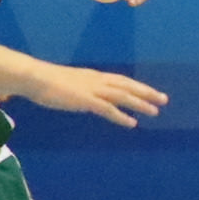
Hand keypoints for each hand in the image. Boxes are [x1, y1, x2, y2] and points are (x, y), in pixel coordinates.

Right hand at [29, 64, 169, 126]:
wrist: (34, 77)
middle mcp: (97, 80)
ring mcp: (92, 90)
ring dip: (140, 103)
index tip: (151, 92)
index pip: (121, 80)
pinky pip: (107, 109)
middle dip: (147, 92)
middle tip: (164, 99)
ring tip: (155, 111)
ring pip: (122, 96)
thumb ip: (80, 90)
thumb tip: (85, 98)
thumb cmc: (45, 82)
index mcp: (93, 76)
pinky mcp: (85, 100)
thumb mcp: (69, 84)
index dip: (137, 86)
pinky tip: (132, 123)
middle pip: (127, 85)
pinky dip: (121, 116)